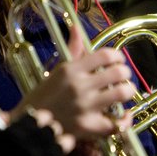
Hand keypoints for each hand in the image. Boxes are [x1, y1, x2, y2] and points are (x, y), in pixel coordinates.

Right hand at [14, 27, 134, 139]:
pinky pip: (116, 122)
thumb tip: (77, 28)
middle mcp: (79, 86)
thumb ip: (73, 50)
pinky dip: (124, 120)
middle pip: (119, 72)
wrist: (28, 128)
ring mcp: (85, 106)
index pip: (106, 55)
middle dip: (125, 72)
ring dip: (128, 91)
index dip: (118, 56)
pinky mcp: (88, 126)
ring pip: (122, 93)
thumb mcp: (57, 71)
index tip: (118, 60)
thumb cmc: (43, 98)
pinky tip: (123, 115)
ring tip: (124, 91)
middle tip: (122, 76)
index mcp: (71, 70)